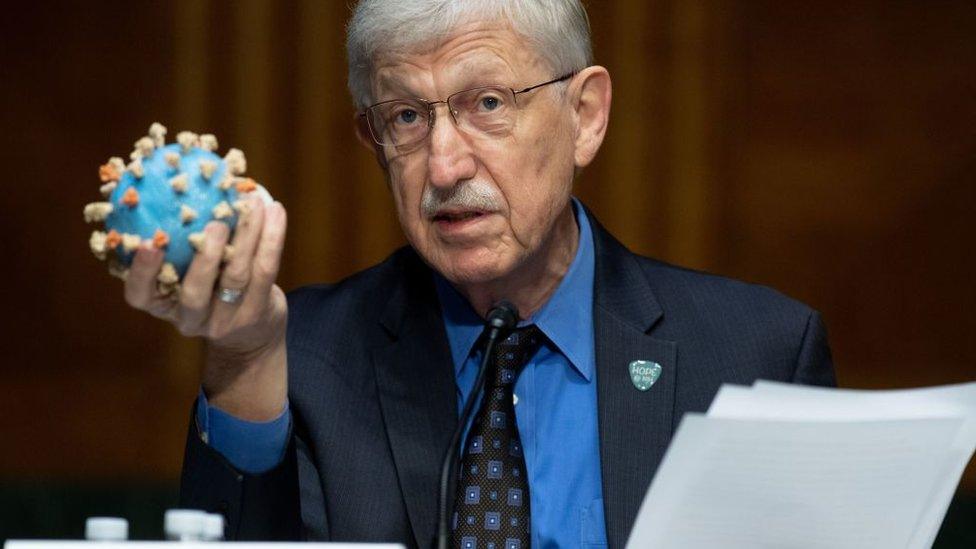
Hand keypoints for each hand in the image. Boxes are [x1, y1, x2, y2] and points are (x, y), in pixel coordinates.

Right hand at [123, 194, 287, 419]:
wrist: (251, 331)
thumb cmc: (210, 285)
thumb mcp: (185, 268)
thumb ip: (176, 235)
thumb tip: (176, 170)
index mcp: (162, 304)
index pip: (140, 295)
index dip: (140, 272)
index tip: (146, 242)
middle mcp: (191, 318)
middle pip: (194, 293)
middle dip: (205, 258)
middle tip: (214, 224)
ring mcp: (226, 321)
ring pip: (237, 277)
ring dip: (247, 236)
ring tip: (252, 203)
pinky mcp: (257, 313)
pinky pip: (266, 271)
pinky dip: (271, 237)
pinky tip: (275, 209)